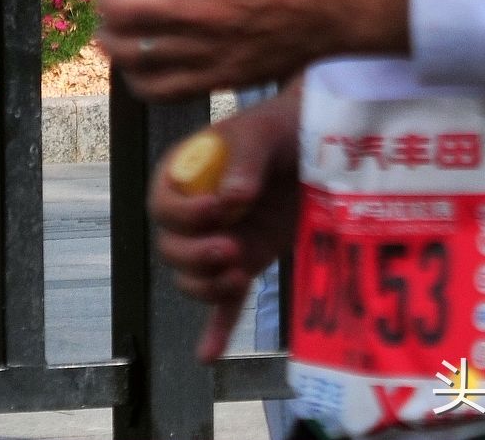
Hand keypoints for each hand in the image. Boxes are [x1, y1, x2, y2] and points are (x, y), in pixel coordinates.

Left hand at [97, 0, 409, 97]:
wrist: (337, 8)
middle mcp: (199, 9)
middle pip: (125, 10)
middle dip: (111, 3)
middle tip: (115, 1)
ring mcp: (207, 48)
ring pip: (135, 52)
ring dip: (114, 41)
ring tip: (112, 36)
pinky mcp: (219, 78)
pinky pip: (162, 89)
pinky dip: (140, 81)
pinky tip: (137, 71)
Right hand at [150, 91, 302, 361]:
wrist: (320, 147)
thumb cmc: (283, 128)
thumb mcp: (263, 132)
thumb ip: (246, 159)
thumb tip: (235, 197)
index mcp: (184, 174)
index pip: (164, 204)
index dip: (187, 213)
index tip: (221, 209)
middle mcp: (193, 213)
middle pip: (171, 249)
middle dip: (196, 255)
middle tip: (232, 250)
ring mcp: (218, 241)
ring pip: (192, 278)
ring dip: (208, 285)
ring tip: (239, 275)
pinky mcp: (245, 263)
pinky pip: (223, 302)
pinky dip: (216, 329)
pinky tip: (208, 355)